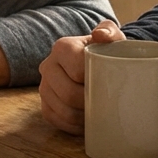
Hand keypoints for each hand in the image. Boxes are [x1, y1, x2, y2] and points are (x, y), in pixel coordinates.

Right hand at [38, 20, 124, 134]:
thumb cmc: (106, 51)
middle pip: (68, 94)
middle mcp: (48, 66)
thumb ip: (109, 31)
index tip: (110, 85)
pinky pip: (57, 121)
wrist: (96, 63)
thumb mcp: (112, 37)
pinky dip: (74, 126)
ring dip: (83, 117)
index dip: (96, 82)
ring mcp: (44, 87)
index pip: (77, 70)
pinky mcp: (45, 105)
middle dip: (90, 103)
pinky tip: (87, 121)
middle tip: (107, 105)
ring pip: (62, 111)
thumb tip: (100, 35)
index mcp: (62, 47)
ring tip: (99, 114)